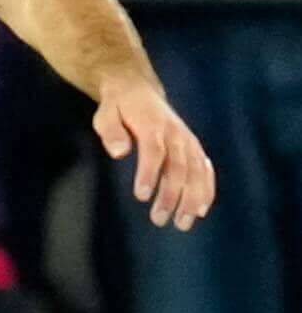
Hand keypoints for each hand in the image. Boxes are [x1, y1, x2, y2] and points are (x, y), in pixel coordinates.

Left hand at [98, 80, 216, 231]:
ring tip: (184, 223)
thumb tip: (119, 152)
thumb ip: (111, 131)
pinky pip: (205, 170)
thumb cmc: (119, 107)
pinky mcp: (194, 148)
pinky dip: (206, 189)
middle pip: (177, 167)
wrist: (139, 90)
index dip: (149, 173)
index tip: (141, 196)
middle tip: (159, 220)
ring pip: (196, 172)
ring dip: (192, 198)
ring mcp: (188, 141)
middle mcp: (176, 134)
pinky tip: (201, 210)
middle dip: (170, 195)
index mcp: (153, 125)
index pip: (154, 152)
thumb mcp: (106, 113)